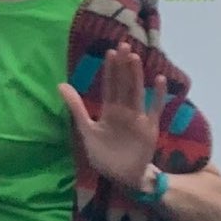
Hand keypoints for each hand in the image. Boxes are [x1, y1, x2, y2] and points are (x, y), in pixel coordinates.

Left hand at [58, 41, 166, 189]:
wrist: (122, 175)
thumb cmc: (103, 154)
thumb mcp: (86, 130)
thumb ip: (76, 108)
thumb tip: (60, 84)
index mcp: (108, 111)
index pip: (109, 86)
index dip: (110, 70)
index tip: (110, 52)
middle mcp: (124, 111)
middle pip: (124, 84)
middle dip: (124, 66)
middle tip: (124, 45)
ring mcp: (138, 117)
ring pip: (137, 92)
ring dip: (137, 76)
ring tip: (136, 58)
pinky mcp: (150, 127)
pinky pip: (155, 108)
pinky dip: (158, 95)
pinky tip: (159, 80)